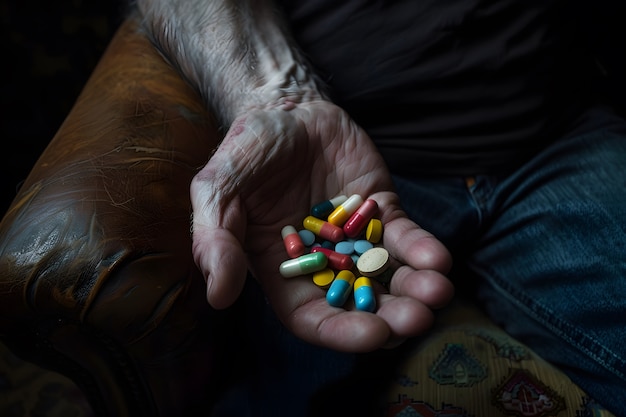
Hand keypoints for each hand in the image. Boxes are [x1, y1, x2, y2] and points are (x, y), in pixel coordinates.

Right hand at [190, 100, 453, 351]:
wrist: (284, 109)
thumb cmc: (245, 153)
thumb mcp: (218, 191)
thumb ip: (215, 240)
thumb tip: (218, 297)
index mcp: (284, 272)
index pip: (312, 316)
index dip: (341, 332)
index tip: (373, 336)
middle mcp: (324, 264)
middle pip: (360, 304)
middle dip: (391, 317)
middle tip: (417, 319)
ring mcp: (356, 240)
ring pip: (389, 275)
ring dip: (416, 289)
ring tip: (437, 293)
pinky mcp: (382, 212)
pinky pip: (404, 236)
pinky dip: (422, 249)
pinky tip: (439, 259)